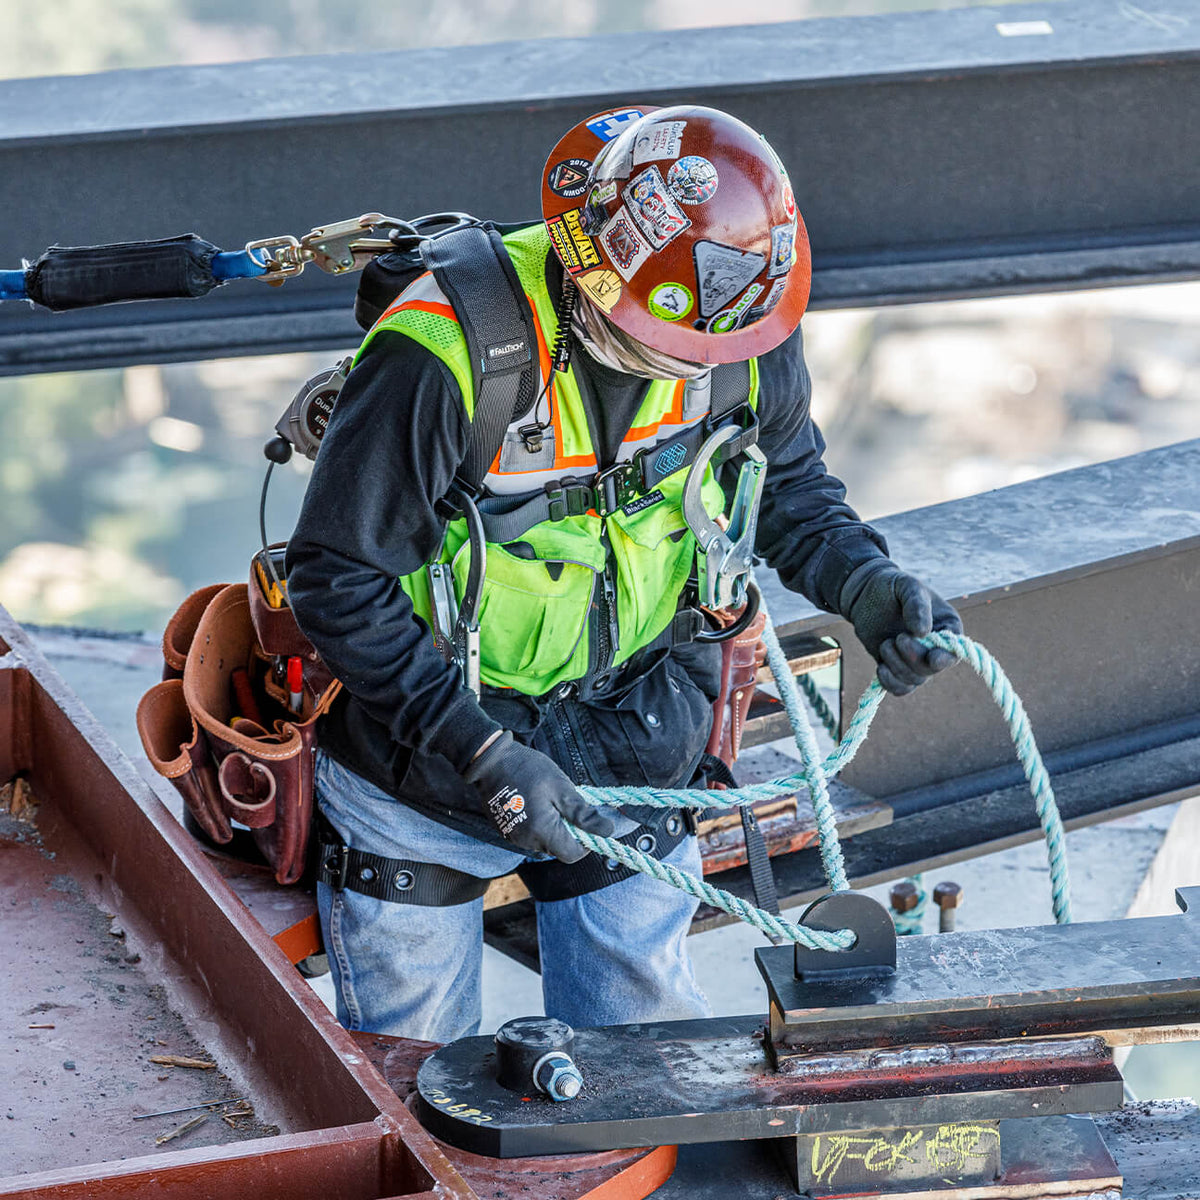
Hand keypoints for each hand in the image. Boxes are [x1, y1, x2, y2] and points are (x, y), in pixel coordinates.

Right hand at [462, 732, 614, 861]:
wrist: (490, 761)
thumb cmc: (528, 770)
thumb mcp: (561, 787)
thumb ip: (583, 814)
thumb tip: (608, 831)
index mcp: (543, 832)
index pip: (573, 854)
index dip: (586, 842)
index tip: (588, 822)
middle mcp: (527, 842)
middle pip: (559, 848)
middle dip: (569, 831)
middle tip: (566, 803)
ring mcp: (514, 838)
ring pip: (545, 842)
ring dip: (553, 827)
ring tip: (548, 801)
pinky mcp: (507, 831)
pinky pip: (531, 835)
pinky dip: (539, 824)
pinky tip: (535, 803)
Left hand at [841, 562, 962, 695]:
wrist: (865, 594)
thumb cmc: (891, 586)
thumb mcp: (906, 586)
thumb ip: (916, 604)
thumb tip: (923, 632)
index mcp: (947, 627)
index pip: (953, 652)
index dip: (944, 658)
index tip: (932, 657)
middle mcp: (935, 647)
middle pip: (931, 669)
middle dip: (913, 658)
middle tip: (896, 638)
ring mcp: (915, 659)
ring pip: (914, 680)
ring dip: (897, 666)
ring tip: (885, 644)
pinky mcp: (896, 667)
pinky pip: (900, 688)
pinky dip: (890, 683)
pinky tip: (880, 668)